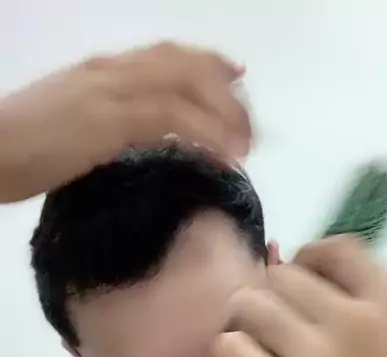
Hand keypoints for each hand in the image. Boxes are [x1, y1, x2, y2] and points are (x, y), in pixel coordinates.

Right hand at [0, 42, 250, 202]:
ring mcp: (112, 92)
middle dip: (227, 95)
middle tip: (250, 130)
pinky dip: (206, 136)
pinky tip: (223, 158)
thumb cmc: (20, 147)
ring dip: (224, 118)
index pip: (167, 54)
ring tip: (244, 151)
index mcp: (103, 69)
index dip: (208, 62)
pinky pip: (173, 119)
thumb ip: (106, 123)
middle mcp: (113, 71)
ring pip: (187, 88)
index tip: (237, 76)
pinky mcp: (110, 120)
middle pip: (187, 67)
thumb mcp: (70, 126)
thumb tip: (137, 138)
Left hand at [216, 236, 386, 356]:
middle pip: (282, 277)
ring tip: (254, 352)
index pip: (335, 249)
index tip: (297, 278)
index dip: (307, 259)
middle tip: (269, 328)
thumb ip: (375, 316)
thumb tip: (323, 295)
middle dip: (271, 298)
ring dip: (245, 325)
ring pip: (249, 306)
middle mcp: (350, 319)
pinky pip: (230, 350)